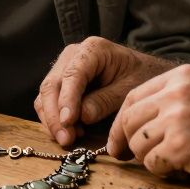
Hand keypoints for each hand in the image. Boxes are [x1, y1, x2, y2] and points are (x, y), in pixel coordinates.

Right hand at [34, 37, 170, 146]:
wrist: (144, 72)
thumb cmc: (140, 77)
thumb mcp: (130, 89)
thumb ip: (106, 101)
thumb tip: (82, 116)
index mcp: (92, 49)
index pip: (72, 75)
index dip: (67, 100)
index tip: (68, 122)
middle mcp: (73, 55)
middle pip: (51, 85)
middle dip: (55, 115)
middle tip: (66, 139)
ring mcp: (64, 67)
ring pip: (45, 95)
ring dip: (53, 120)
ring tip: (70, 138)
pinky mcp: (62, 83)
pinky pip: (48, 101)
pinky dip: (54, 119)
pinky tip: (71, 132)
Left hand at [106, 64, 189, 184]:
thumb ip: (177, 99)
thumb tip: (141, 122)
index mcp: (181, 76)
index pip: (133, 96)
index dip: (121, 121)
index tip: (120, 139)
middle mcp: (176, 93)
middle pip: (129, 120)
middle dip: (126, 142)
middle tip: (129, 157)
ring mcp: (178, 118)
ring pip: (139, 144)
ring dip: (149, 159)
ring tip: (172, 161)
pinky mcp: (184, 146)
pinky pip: (154, 163)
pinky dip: (164, 171)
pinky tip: (184, 168)